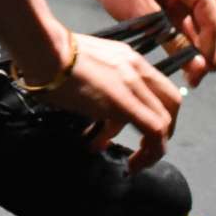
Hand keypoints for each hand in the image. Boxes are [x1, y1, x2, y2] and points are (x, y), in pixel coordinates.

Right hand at [35, 30, 188, 171]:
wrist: (44, 50)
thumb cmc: (53, 57)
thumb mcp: (85, 67)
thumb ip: (99, 86)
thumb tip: (98, 113)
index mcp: (129, 59)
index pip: (159, 88)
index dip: (161, 114)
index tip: (144, 133)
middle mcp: (137, 69)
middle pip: (171, 105)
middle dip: (164, 132)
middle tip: (147, 149)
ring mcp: (132, 84)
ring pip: (163, 121)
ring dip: (153, 148)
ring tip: (135, 164)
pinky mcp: (123, 102)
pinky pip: (151, 130)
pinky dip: (148, 152)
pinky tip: (131, 165)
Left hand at [72, 0, 215, 78]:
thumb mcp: (144, 14)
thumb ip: (173, 41)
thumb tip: (198, 67)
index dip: (210, 50)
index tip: (200, 72)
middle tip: (208, 71)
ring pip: (213, 22)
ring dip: (206, 46)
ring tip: (194, 72)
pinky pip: (194, 22)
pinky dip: (192, 40)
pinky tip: (183, 58)